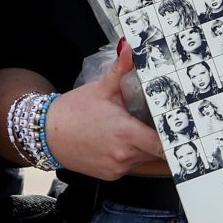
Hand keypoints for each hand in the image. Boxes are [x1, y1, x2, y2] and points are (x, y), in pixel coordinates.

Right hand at [44, 38, 167, 180]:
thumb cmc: (73, 112)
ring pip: (144, 158)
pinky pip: (130, 165)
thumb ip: (120, 69)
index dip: (171, 135)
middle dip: (158, 137)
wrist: (46, 134)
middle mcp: (122, 154)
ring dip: (144, 146)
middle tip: (156, 122)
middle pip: (156, 150)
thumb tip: (129, 46)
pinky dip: (131, 154)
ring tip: (134, 129)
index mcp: (124, 132)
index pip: (161, 143)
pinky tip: (121, 141)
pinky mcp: (110, 175)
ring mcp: (116, 167)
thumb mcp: (100, 88)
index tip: (176, 126)